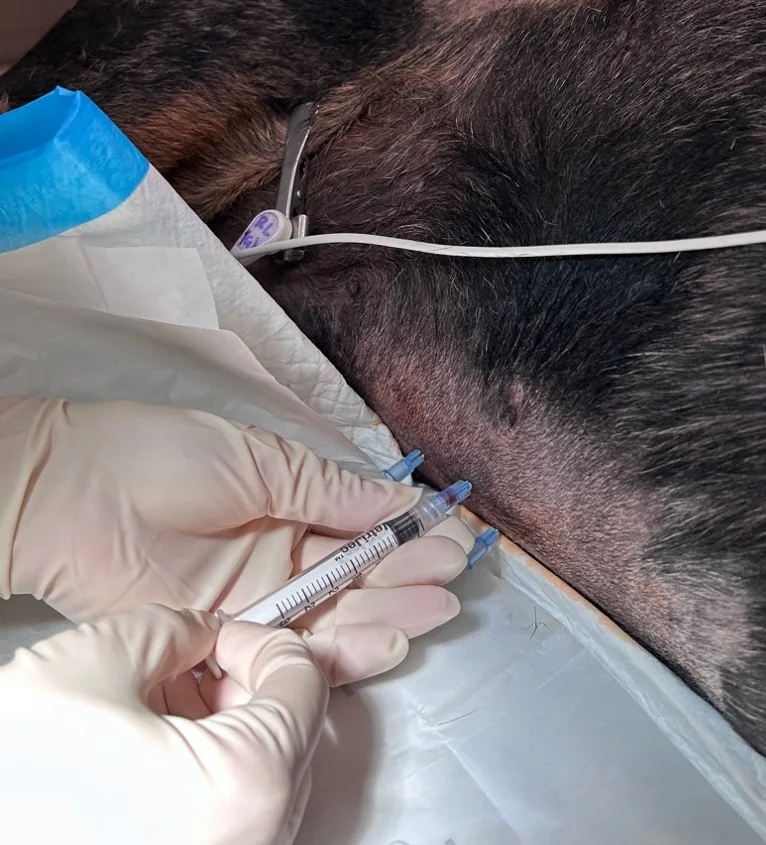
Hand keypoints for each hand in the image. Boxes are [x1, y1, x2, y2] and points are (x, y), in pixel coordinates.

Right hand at [0, 604, 327, 844]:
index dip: (257, 641)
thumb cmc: (18, 784)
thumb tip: (200, 634)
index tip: (221, 636)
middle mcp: (255, 840)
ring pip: (261, 777)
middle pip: (288, 733)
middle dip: (240, 684)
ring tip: (157, 707)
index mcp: (246, 783)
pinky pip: (232, 815)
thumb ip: (173, 627)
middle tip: (190, 664)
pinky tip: (150, 754)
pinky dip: (206, 774)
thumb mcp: (95, 661)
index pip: (301, 683)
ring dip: (223, 728)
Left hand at [1, 397, 472, 682]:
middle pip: (356, 572)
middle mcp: (281, 551)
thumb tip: (400, 497)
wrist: (72, 493)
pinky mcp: (233, 634)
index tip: (452, 529)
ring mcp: (258, 595)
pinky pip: (297, 644)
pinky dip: (342, 645)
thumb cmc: (163, 456)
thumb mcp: (262, 460)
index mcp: (290, 499)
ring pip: (335, 611)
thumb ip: (332, 489)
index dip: (406, 528)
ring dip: (389, 611)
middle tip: (454, 572)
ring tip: (437, 608)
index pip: (361, 521)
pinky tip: (387, 638)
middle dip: (408, 572)